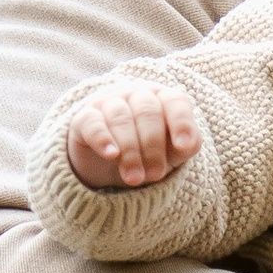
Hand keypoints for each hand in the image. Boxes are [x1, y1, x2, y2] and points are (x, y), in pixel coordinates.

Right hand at [66, 75, 199, 191]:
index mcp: (162, 98)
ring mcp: (108, 102)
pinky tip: (111, 154)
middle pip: (147, 111)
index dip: (181, 122)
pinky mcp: (83, 118)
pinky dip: (102, 138)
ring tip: (134, 178)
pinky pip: (92, 122)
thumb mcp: (174, 153)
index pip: (174, 101)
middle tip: (155, 175)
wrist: (110, 168)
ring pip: (121, 117)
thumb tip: (188, 143)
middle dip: (153, 146)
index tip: (183, 147)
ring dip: (130, 150)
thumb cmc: (150, 154)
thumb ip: (187, 145)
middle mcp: (135, 95)